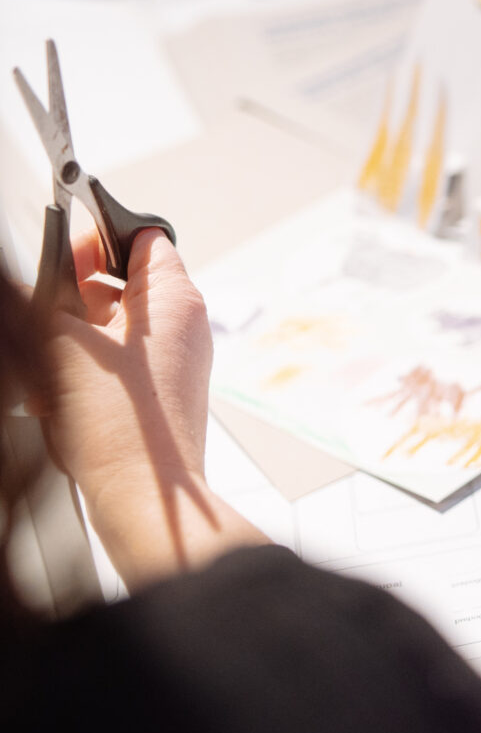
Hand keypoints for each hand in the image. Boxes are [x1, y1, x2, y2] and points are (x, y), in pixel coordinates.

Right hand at [40, 228, 264, 585]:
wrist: (145, 495)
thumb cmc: (119, 424)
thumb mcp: (64, 340)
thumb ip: (51, 293)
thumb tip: (45, 275)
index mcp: (175, 299)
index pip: (141, 237)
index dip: (96, 239)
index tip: (61, 256)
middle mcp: (184, 325)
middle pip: (121, 282)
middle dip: (72, 297)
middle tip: (47, 317)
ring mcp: (174, 361)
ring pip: (110, 327)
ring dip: (70, 338)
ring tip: (48, 365)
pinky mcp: (160, 393)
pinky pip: (114, 364)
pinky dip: (82, 370)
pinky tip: (56, 395)